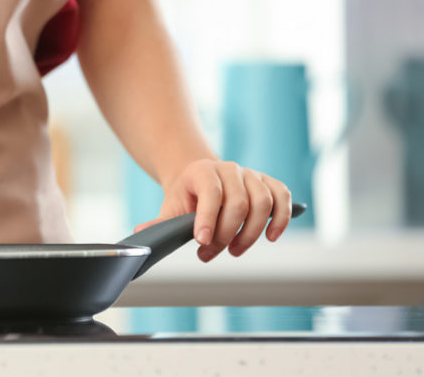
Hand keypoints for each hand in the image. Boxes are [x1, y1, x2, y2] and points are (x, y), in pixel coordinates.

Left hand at [134, 159, 292, 261]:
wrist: (199, 177)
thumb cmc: (186, 195)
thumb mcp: (171, 206)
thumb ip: (160, 222)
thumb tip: (141, 233)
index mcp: (203, 172)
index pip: (211, 194)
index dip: (208, 219)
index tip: (202, 242)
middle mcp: (230, 169)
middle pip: (239, 203)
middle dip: (227, 234)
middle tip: (212, 253)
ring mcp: (251, 175)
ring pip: (262, 202)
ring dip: (251, 233)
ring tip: (234, 251)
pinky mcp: (268, 183)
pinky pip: (282, 197)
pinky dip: (281, 217)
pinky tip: (271, 236)